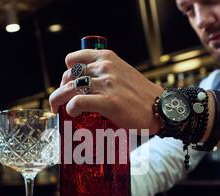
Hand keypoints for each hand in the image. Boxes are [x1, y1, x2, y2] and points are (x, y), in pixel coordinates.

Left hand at [49, 49, 164, 134]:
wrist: (160, 108)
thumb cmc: (141, 95)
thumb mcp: (122, 73)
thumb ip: (106, 73)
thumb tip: (86, 84)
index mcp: (107, 58)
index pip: (73, 59)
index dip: (66, 73)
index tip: (66, 84)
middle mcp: (105, 67)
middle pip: (68, 76)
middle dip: (60, 90)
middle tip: (60, 102)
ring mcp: (106, 84)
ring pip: (69, 89)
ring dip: (58, 100)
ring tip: (58, 110)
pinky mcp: (108, 102)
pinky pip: (77, 102)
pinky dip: (70, 109)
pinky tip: (72, 114)